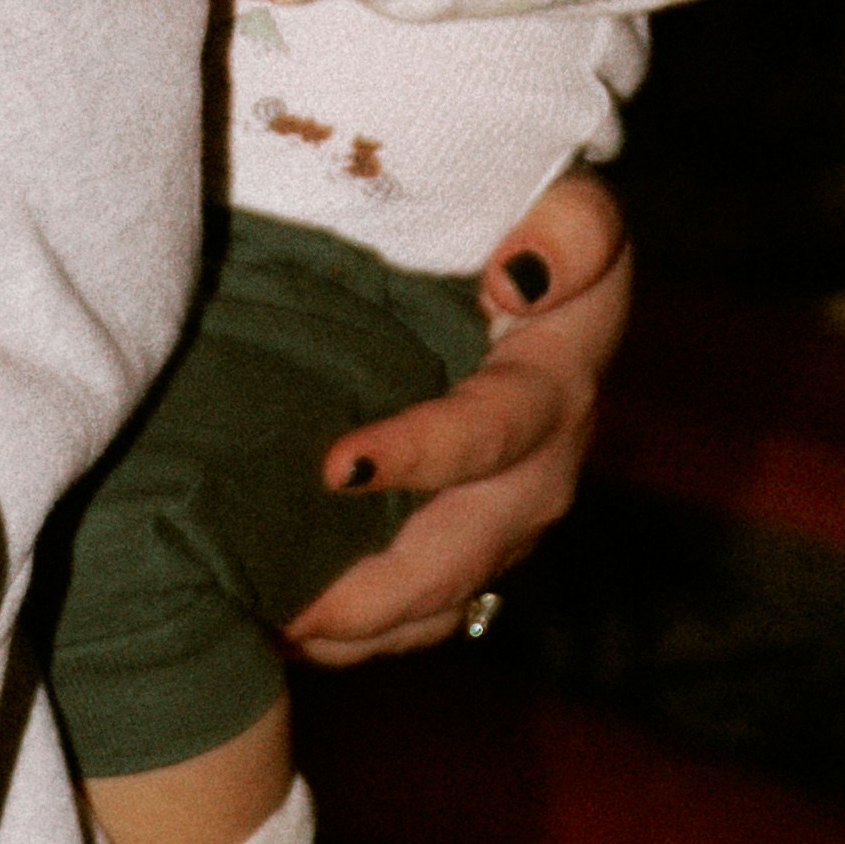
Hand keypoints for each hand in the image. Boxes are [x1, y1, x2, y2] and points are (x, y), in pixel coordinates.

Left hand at [279, 170, 630, 659]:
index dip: (423, 454)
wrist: (540, 273)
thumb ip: (570, 229)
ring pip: (440, 602)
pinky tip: (289, 629)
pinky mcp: (476, 548)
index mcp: (554, 385)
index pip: (493, 431)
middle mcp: (541, 469)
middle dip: (379, 591)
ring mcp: (508, 519)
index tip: (337, 467)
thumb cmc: (533, 229)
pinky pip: (425, 614)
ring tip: (273, 629)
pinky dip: (361, 634)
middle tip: (288, 606)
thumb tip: (519, 279)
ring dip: (362, 628)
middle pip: (463, 553)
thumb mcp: (571, 209)